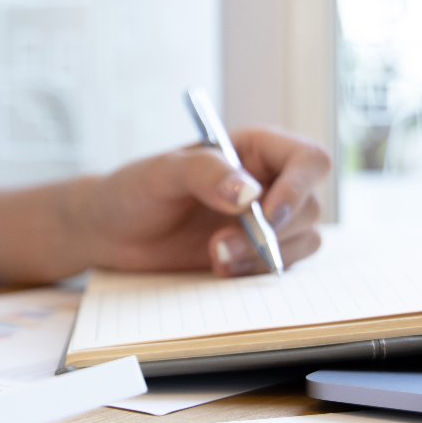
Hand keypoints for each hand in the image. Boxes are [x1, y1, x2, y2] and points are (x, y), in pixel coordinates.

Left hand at [72, 127, 330, 275]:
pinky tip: (219, 270)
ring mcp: (265, 221)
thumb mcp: (162, 172)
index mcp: (256, 149)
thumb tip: (249, 194)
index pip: (309, 160)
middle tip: (219, 246)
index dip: (299, 188)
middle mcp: (270, 182)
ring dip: (264, 258)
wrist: (111, 232)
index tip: (266, 215)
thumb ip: (205, 173)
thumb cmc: (133, 190)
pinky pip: (282, 266)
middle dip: (272, 234)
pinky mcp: (256, 254)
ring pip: (304, 240)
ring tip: (214, 259)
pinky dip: (256, 273)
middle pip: (310, 207)